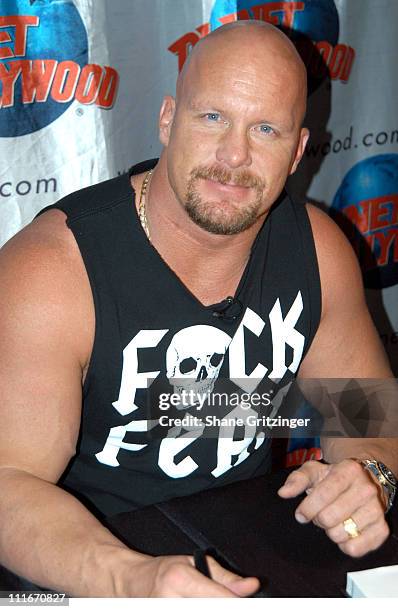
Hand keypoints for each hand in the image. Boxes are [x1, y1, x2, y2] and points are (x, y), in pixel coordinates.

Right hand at [125, 553, 259, 596]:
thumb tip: (252, 586)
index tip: (247, 603)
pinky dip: (199, 610)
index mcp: (180, 579)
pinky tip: (196, 603)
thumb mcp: (193, 563)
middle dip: (224, 605)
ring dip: (210, 607)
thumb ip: (225, 577)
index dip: (236, 603)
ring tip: (201, 598)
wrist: (131, 583)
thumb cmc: (164, 571)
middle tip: (220, 598)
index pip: (220, 600)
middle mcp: (169, 601)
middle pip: (212, 608)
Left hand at [278, 459, 389, 556]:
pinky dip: (344, 545)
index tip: (301, 514)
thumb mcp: (314, 471)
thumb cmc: (336, 477)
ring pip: (341, 534)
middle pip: (329, 518)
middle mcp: (366, 489)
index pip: (322, 495)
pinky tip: (344, 532)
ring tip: (334, 520)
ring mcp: (376, 509)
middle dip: (318, 519)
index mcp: (348, 471)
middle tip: (320, 514)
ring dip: (331, 532)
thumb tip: (283, 492)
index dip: (306, 508)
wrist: (365, 480)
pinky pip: (355, 549)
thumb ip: (297, 480)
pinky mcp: (381, 529)